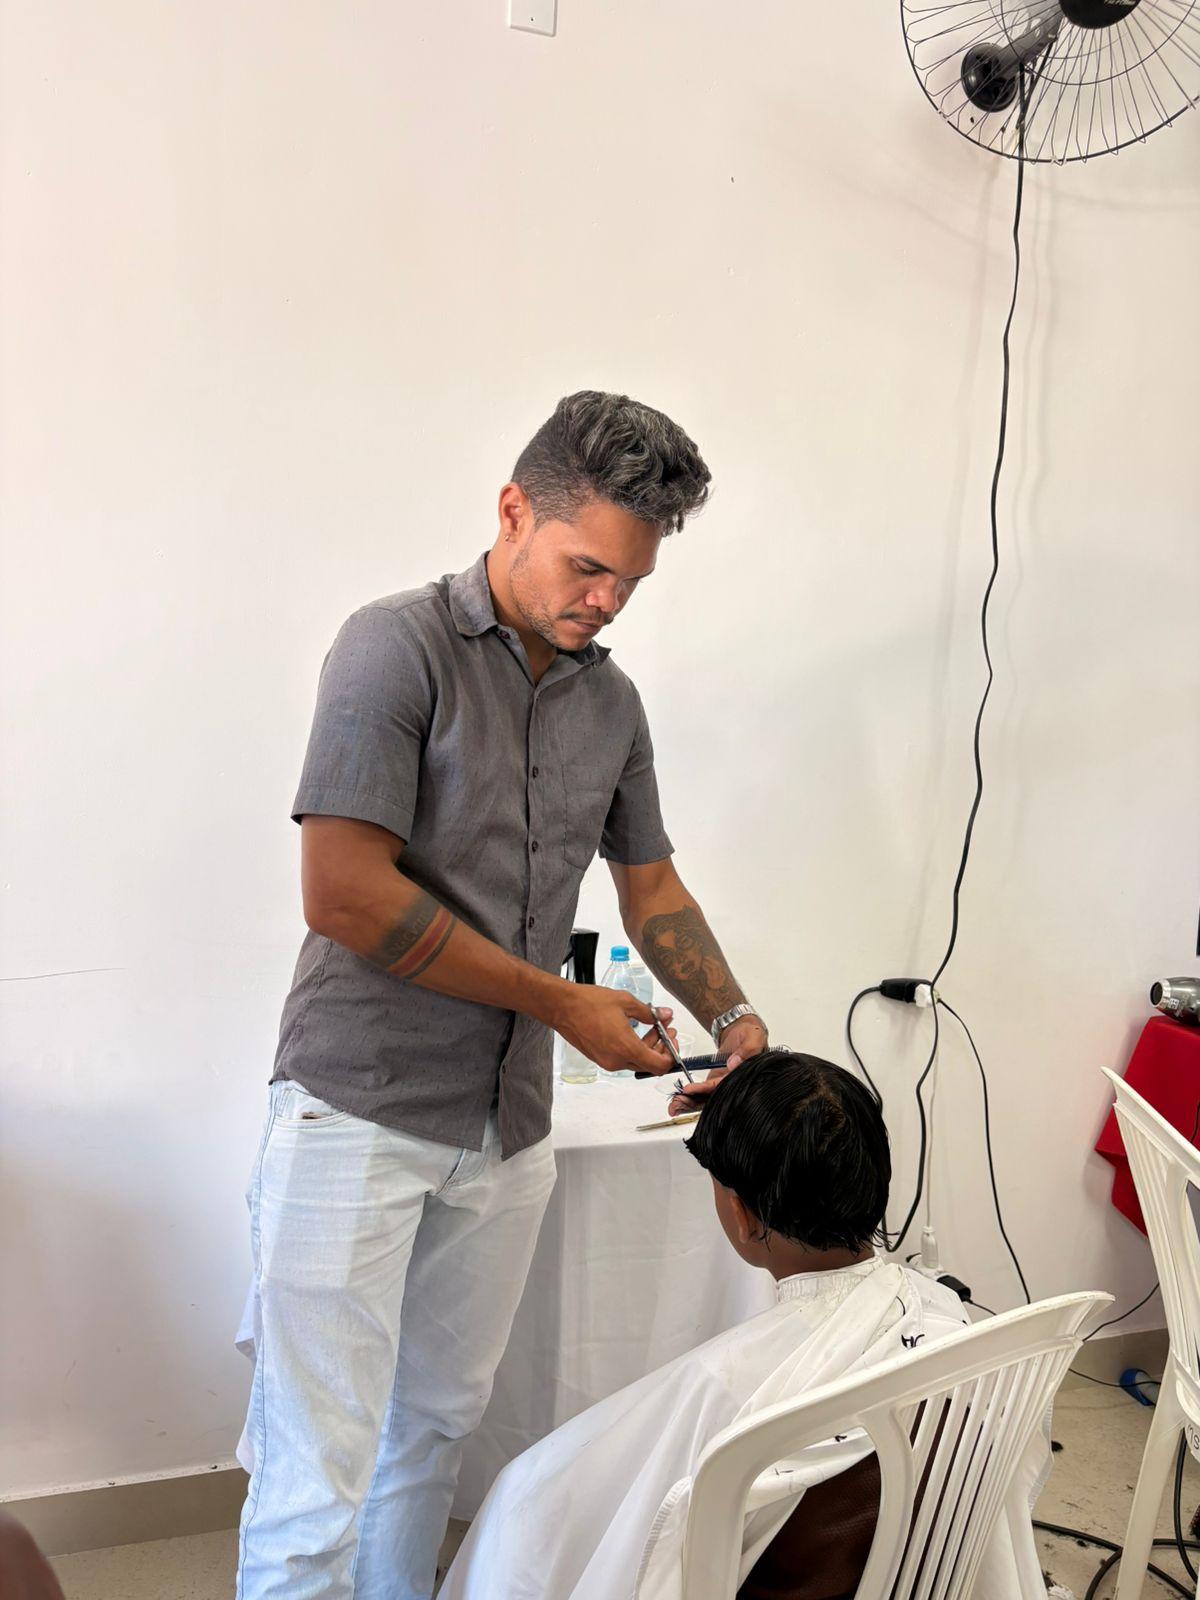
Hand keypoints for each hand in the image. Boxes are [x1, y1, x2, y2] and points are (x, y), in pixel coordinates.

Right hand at [553, 985, 672, 1076]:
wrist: (562, 1007)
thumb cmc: (589, 1003)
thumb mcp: (626, 1002)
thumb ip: (650, 1012)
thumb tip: (666, 1014)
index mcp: (626, 1049)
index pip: (659, 1065)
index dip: (671, 1054)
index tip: (672, 1038)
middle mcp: (617, 1061)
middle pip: (649, 1064)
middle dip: (661, 1047)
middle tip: (665, 1028)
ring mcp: (607, 1062)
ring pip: (636, 1061)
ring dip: (647, 1047)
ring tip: (652, 1026)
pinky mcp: (599, 1058)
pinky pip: (623, 1058)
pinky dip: (633, 1047)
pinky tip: (634, 1030)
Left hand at [667, 1014, 767, 1115]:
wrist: (742, 1029)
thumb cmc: (751, 1033)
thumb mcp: (753, 1037)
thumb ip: (747, 1050)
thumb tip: (734, 1063)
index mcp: (745, 1075)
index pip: (725, 1085)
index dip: (707, 1089)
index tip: (690, 1089)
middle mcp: (734, 1083)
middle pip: (714, 1096)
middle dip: (694, 1101)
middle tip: (677, 1103)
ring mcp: (724, 1083)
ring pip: (707, 1097)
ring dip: (690, 1101)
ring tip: (675, 1104)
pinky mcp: (716, 1080)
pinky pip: (704, 1090)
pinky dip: (692, 1095)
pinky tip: (679, 1099)